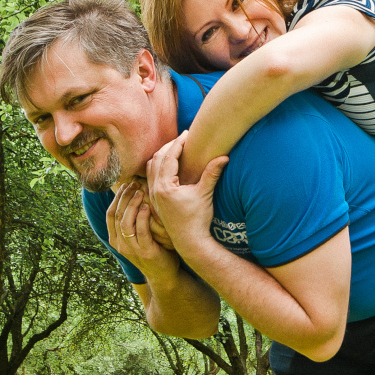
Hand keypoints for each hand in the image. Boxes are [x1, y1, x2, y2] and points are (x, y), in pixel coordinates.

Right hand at [106, 182, 179, 283]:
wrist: (164, 274)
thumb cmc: (154, 248)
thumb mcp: (139, 235)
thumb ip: (134, 220)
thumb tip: (135, 193)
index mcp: (115, 239)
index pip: (110, 213)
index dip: (117, 197)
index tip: (127, 184)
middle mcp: (120, 245)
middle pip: (116, 215)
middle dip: (125, 196)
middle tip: (135, 183)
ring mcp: (132, 249)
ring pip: (125, 222)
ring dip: (132, 204)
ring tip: (140, 191)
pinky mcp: (146, 252)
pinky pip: (140, 231)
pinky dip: (142, 217)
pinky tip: (147, 206)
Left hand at [146, 132, 228, 254]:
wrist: (190, 241)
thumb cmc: (198, 219)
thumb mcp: (205, 194)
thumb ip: (212, 173)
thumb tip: (225, 157)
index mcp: (165, 186)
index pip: (169, 157)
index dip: (178, 143)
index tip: (187, 134)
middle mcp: (154, 190)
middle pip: (156, 158)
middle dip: (169, 146)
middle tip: (182, 139)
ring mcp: (152, 195)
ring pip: (151, 167)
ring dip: (161, 156)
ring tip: (175, 149)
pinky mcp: (154, 200)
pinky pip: (150, 177)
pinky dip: (157, 166)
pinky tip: (168, 165)